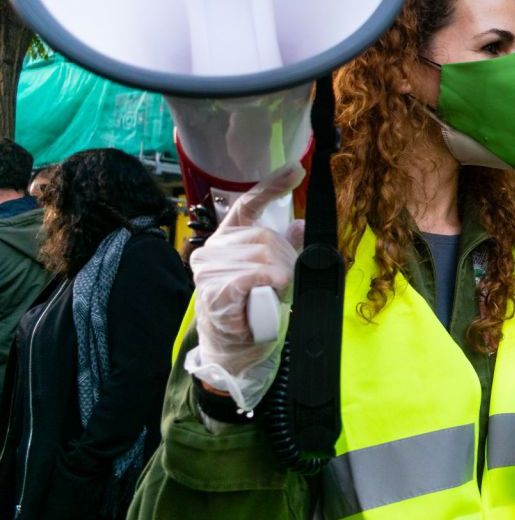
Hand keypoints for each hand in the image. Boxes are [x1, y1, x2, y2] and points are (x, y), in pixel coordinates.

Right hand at [185, 164, 305, 409]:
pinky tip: (272, 290)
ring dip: (280, 275)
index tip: (295, 170)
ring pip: (261, 257)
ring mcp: (209, 271)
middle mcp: (213, 250)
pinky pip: (252, 276)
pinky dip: (269, 282)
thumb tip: (300, 225)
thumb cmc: (252, 310)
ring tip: (277, 293)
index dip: (271, 186)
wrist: (236, 349)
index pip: (247, 205)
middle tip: (288, 280)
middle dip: (287, 258)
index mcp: (227, 240)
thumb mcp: (273, 274)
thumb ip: (283, 248)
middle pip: (264, 237)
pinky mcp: (214, 292)